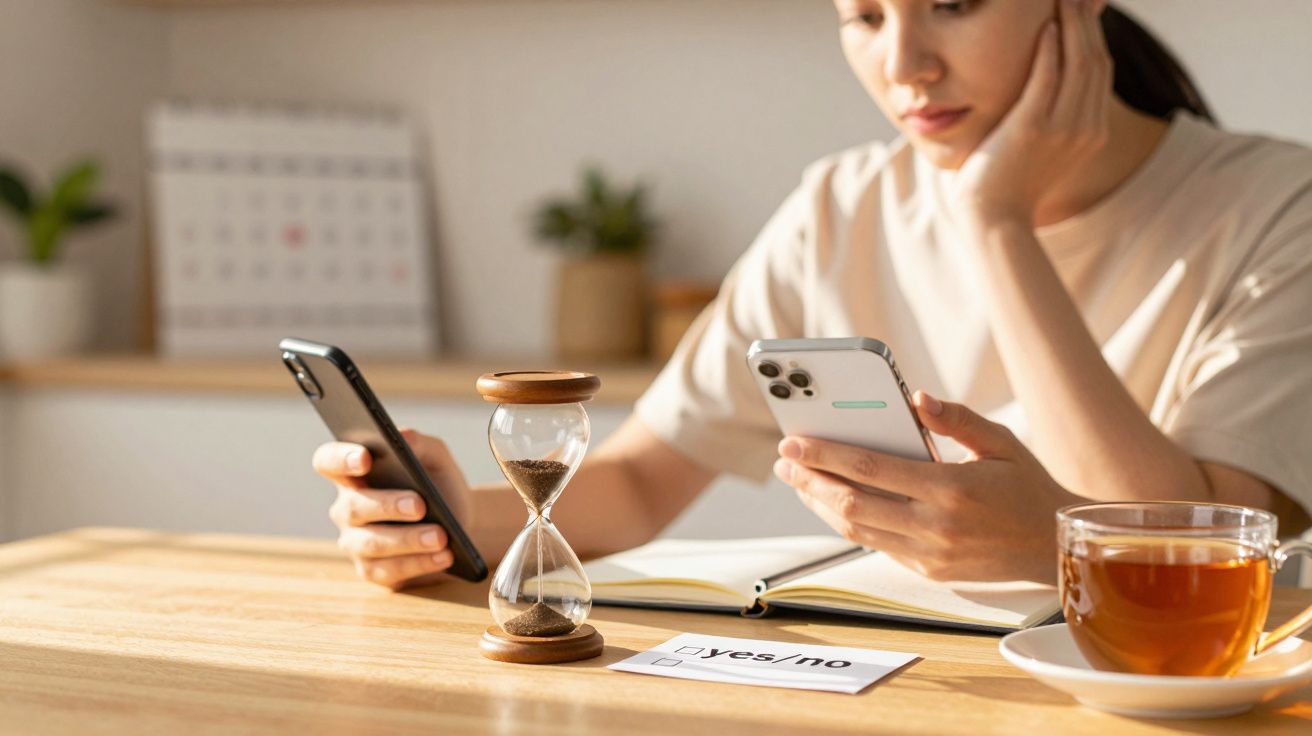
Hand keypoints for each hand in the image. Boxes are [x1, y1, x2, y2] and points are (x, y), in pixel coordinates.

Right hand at [314, 429, 471, 589]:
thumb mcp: (436, 458)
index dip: (340, 459)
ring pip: (371, 543)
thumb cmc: (439, 484)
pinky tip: (444, 555)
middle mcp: (347, 508)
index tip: (366, 458)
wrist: (459, 523)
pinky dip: (419, 563)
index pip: (328, 461)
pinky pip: (388, 570)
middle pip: (353, 507)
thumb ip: (420, 443)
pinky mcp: (373, 571)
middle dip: (387, 505)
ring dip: (408, 540)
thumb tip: (403, 436)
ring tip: (441, 536)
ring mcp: (355, 542)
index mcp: (353, 473)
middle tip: (419, 505)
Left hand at [774, 392, 1081, 583]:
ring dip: (820, 505)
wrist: (1054, 548)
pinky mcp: (929, 571)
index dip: (826, 455)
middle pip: (853, 503)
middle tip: (784, 462)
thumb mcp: (1001, 442)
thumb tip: (915, 397)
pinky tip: (831, 503)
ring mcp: (930, 554)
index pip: (871, 469)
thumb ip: (956, 419)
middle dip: (810, 481)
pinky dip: (847, 523)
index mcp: (951, 489)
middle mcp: (936, 527)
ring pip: (857, 530)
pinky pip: (876, 545)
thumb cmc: (1026, 486)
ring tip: (798, 482)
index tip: (793, 442)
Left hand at [951, 0, 1111, 225]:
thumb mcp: (1040, 147)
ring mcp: (1062, 129)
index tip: (1082, 7)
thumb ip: (1051, 115)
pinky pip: (1048, 79)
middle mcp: (1085, 128)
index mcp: (1092, 131)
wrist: (994, 219)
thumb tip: (1045, 87)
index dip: (1093, 34)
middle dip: (1087, 21)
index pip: (1100, 70)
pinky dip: (1050, 50)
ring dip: (1072, 24)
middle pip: (1095, 60)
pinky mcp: (1033, 129)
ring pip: (1078, 63)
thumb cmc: (1008, 182)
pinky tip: (1044, 27)